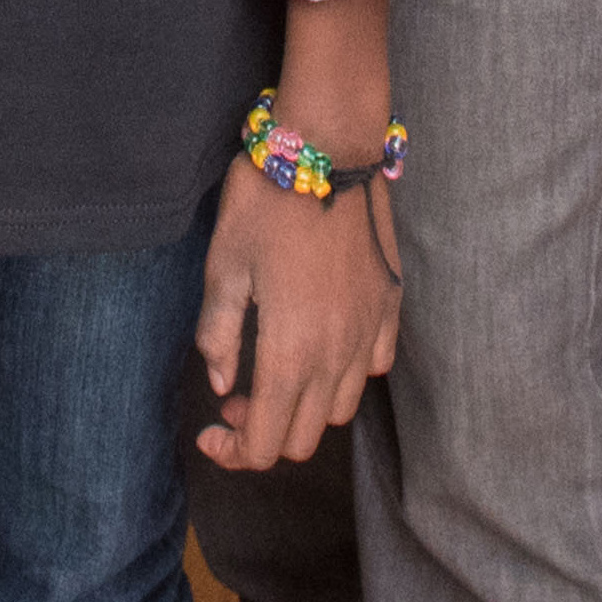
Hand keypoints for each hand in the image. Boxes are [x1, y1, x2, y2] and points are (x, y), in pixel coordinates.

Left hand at [197, 0, 399, 468]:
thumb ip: (220, 334)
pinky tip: (321, 344)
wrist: (330, 147)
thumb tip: (223, 384)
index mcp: (291, 352)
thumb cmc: (265, 201)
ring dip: (306, 409)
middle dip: (265, 434)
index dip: (234, 454)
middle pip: (306, 438)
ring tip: (277, 372)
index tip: (209, 432)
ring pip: (342, 409)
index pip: (267, 444)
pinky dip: (345, 374)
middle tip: (236, 398)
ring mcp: (371, 332)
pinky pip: (373, 366)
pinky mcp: (391, 307)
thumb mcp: (222, 264)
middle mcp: (338, 355)